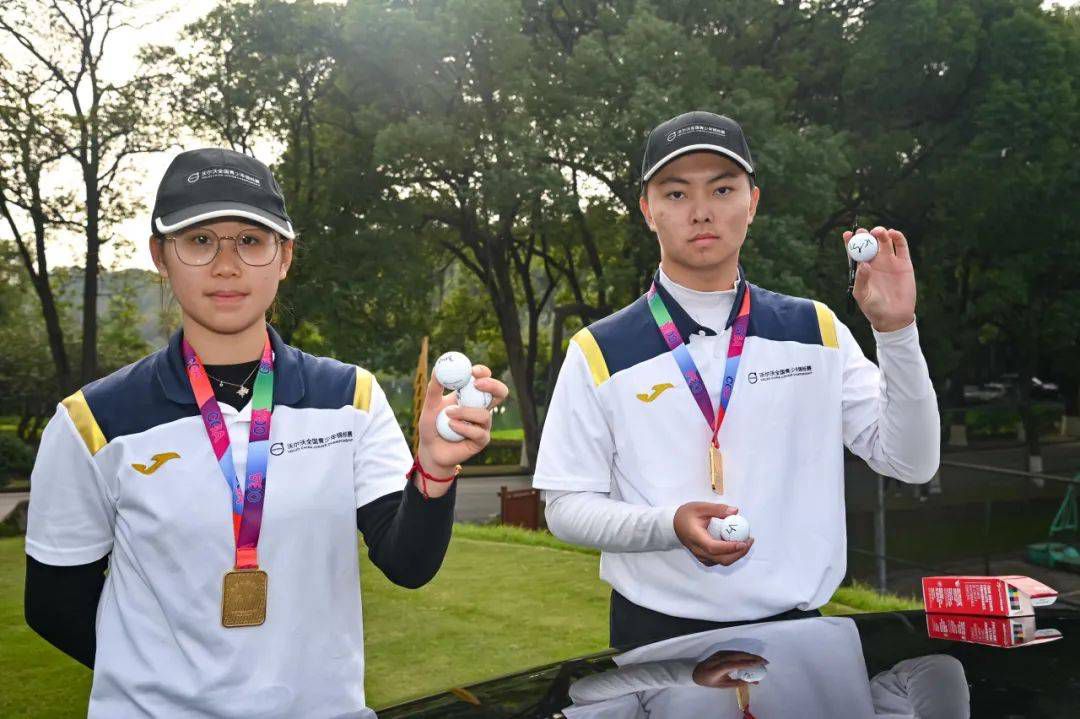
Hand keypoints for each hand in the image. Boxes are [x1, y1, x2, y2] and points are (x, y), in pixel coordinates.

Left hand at [416, 364, 509, 479]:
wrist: (430, 450)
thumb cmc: (431, 426)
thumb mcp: (429, 405)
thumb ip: (434, 388)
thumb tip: (439, 369)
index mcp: (471, 395)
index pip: (485, 379)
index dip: (483, 373)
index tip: (472, 371)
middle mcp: (481, 408)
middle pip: (500, 393)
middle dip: (492, 386)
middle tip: (477, 384)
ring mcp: (484, 424)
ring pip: (484, 414)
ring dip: (464, 412)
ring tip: (448, 415)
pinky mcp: (482, 440)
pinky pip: (478, 431)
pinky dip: (463, 427)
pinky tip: (451, 427)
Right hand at [673, 502, 753, 565]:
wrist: (673, 525)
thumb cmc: (686, 515)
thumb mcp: (700, 507)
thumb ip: (718, 509)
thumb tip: (735, 511)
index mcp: (696, 537)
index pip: (713, 548)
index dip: (729, 547)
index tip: (743, 542)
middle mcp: (698, 550)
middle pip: (721, 559)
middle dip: (739, 553)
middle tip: (749, 541)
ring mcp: (701, 556)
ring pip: (721, 562)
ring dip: (736, 555)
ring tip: (746, 542)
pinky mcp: (704, 558)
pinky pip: (719, 560)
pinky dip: (730, 555)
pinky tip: (735, 545)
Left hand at [693, 650, 766, 687]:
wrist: (697, 671)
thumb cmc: (710, 681)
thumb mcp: (723, 685)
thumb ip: (738, 683)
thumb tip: (754, 682)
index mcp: (717, 668)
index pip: (733, 664)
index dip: (746, 664)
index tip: (759, 665)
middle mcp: (719, 658)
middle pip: (738, 655)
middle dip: (753, 657)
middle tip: (765, 662)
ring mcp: (720, 653)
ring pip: (738, 652)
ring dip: (751, 655)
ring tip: (762, 660)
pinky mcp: (722, 651)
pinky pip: (736, 652)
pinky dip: (745, 655)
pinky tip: (753, 658)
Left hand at [842, 226, 916, 332]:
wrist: (894, 317)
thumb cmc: (873, 308)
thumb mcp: (862, 296)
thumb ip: (861, 280)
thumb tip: (863, 264)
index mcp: (861, 269)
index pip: (854, 251)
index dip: (850, 241)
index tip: (847, 234)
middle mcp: (875, 262)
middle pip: (869, 242)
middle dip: (865, 235)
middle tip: (863, 232)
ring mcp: (889, 261)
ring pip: (884, 241)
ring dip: (880, 233)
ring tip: (878, 233)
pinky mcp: (904, 263)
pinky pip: (901, 245)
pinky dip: (897, 237)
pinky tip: (892, 234)